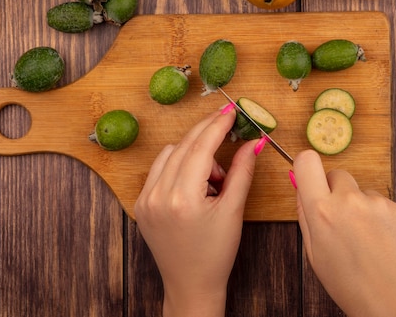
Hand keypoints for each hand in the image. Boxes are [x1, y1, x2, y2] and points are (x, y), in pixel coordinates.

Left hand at [134, 105, 257, 316]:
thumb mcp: (233, 211)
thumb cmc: (216, 253)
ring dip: (194, 153)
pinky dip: (178, 166)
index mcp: (182, 199)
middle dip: (207, 133)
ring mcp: (145, 200)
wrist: (191, 284)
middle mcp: (158, 196)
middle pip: (184, 146)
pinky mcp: (141, 204)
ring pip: (170, 154)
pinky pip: (159, 169)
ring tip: (214, 178)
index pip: (201, 148)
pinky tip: (196, 183)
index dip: (217, 125)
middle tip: (226, 122)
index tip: (230, 110)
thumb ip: (243, 171)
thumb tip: (255, 142)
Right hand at [293, 150, 395, 316]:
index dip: (307, 166)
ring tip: (368, 241)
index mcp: (321, 211)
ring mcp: (379, 204)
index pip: (307, 161)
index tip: (310, 175)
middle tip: (342, 219)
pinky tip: (385, 244)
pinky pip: (388, 206)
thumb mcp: (313, 252)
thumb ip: (306, 215)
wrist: (392, 301)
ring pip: (365, 193)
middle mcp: (349, 200)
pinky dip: (385, 220)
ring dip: (364, 209)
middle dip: (337, 191)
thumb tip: (301, 187)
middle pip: (338, 174)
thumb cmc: (348, 283)